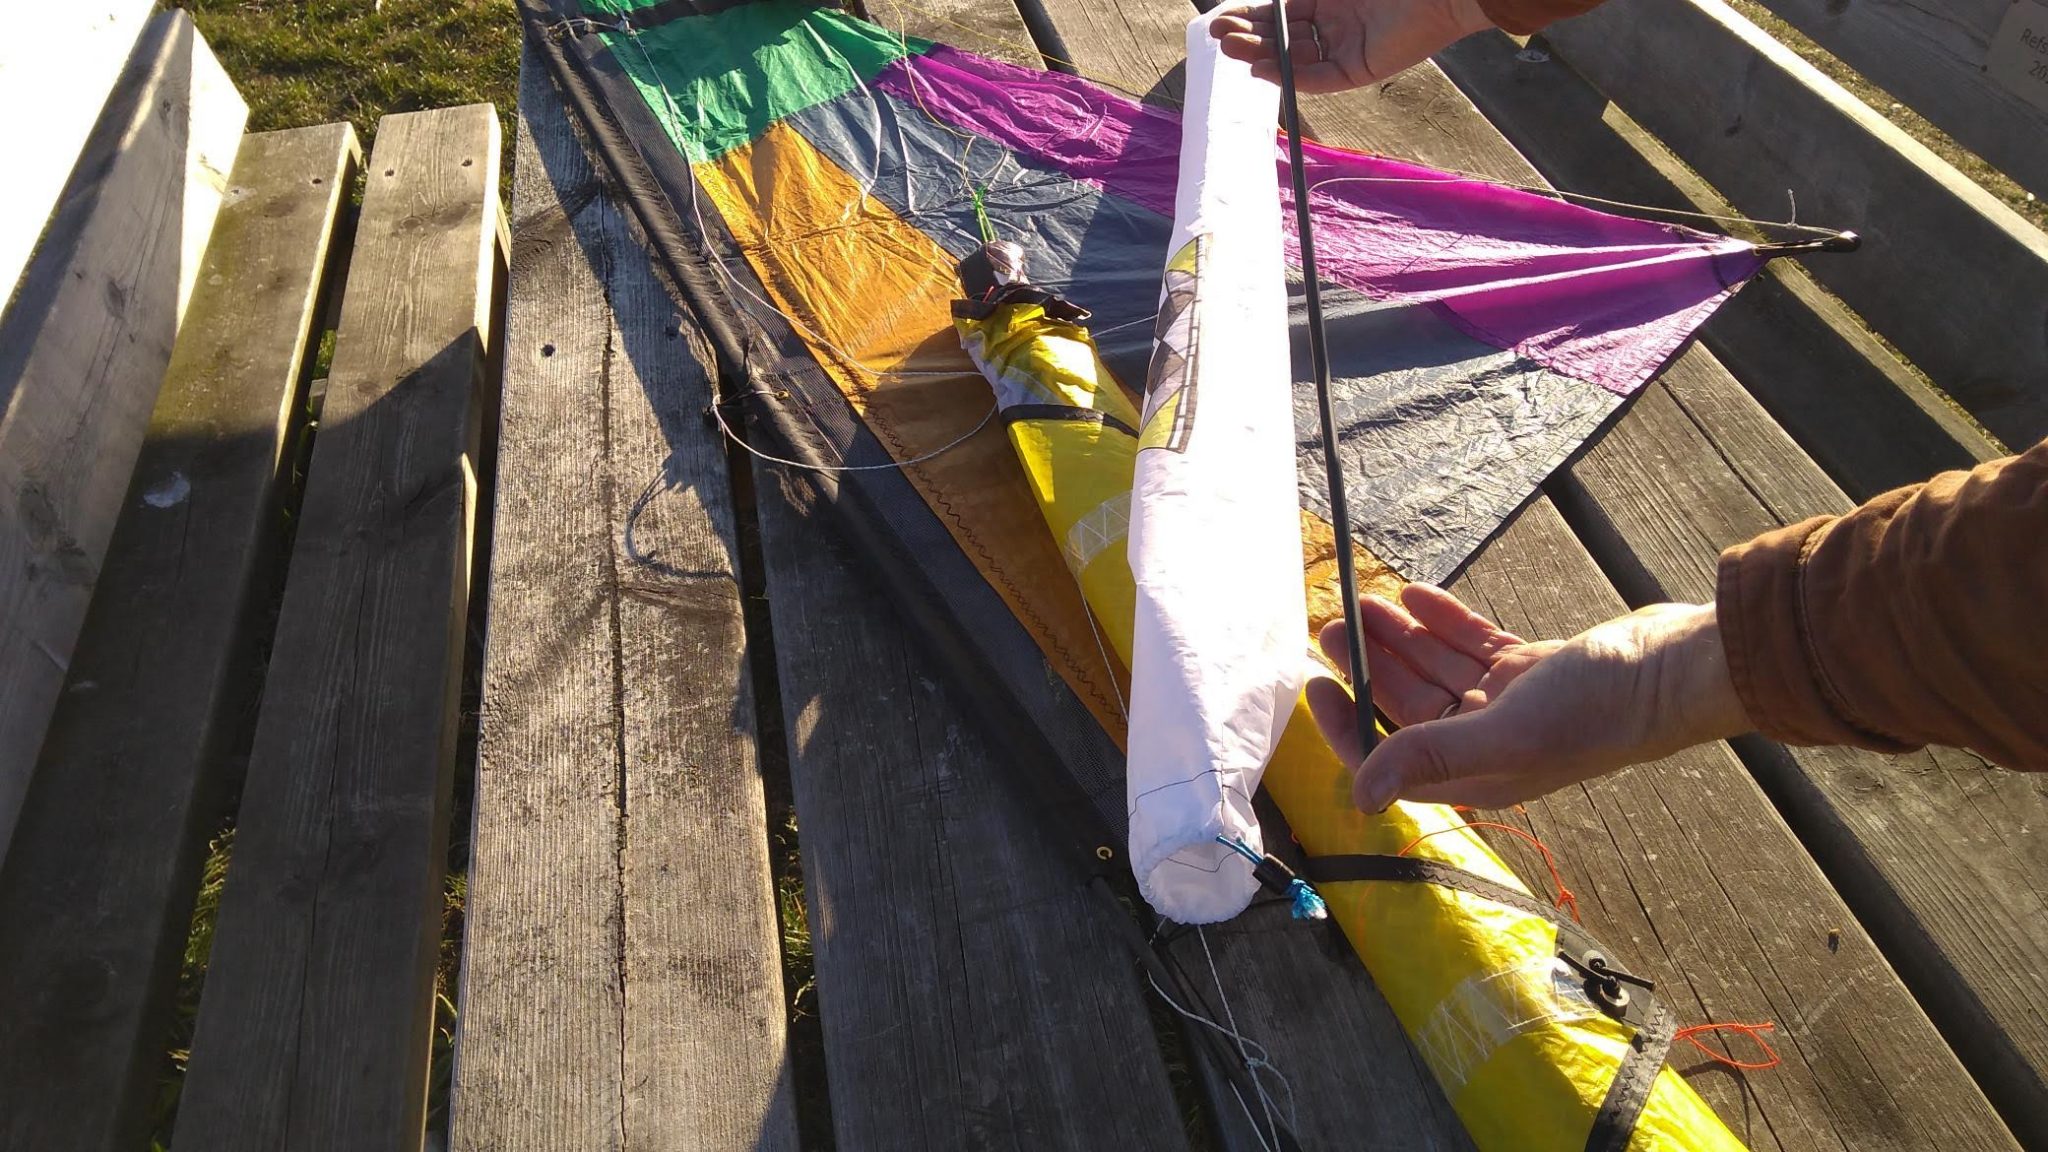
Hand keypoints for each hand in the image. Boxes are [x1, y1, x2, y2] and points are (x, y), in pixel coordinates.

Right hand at [1209, 0, 1495, 92]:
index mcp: (1329, 0)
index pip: (1281, 13)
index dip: (1252, 17)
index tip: (1223, 18)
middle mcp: (1334, 26)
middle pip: (1283, 37)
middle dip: (1249, 36)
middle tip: (1216, 36)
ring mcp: (1345, 49)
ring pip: (1294, 58)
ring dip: (1261, 55)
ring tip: (1230, 49)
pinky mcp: (1358, 70)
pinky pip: (1318, 77)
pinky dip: (1289, 75)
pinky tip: (1261, 68)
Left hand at [1304, 584, 1750, 809]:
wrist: (1677, 669)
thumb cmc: (1600, 709)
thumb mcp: (1505, 733)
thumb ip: (1429, 757)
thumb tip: (1359, 797)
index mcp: (1478, 775)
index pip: (1392, 759)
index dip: (1348, 727)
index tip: (1316, 686)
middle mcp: (1490, 744)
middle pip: (1409, 705)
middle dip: (1368, 666)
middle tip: (1331, 624)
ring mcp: (1514, 704)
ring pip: (1438, 668)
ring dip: (1399, 637)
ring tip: (1362, 602)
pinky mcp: (1535, 669)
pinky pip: (1475, 645)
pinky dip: (1444, 620)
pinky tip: (1414, 593)